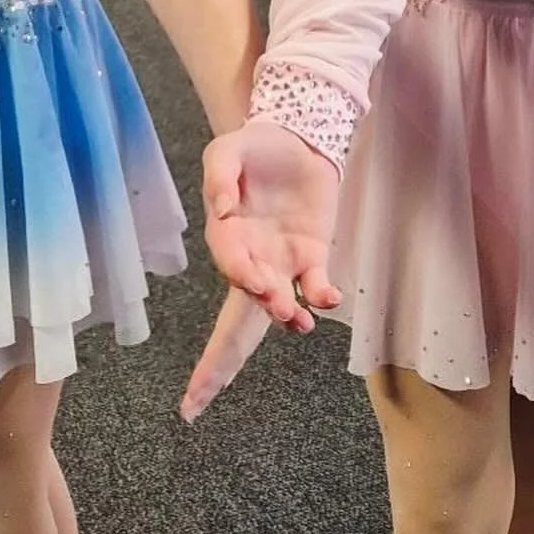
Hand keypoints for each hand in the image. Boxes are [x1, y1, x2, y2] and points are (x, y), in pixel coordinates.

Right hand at [179, 121, 341, 417]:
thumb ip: (220, 175)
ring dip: (283, 316)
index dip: (240, 274)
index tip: (253, 283)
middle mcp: (251, 259)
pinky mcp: (312, 257)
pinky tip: (328, 297)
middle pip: (234, 317)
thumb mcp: (228, 149)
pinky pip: (314, 286)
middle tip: (205, 394)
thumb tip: (223, 208)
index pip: (229, 264)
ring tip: (293, 316)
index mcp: (227, 236)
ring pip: (277, 306)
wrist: (297, 140)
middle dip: (219, 359)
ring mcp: (281, 263)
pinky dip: (321, 296)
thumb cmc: (254, 148)